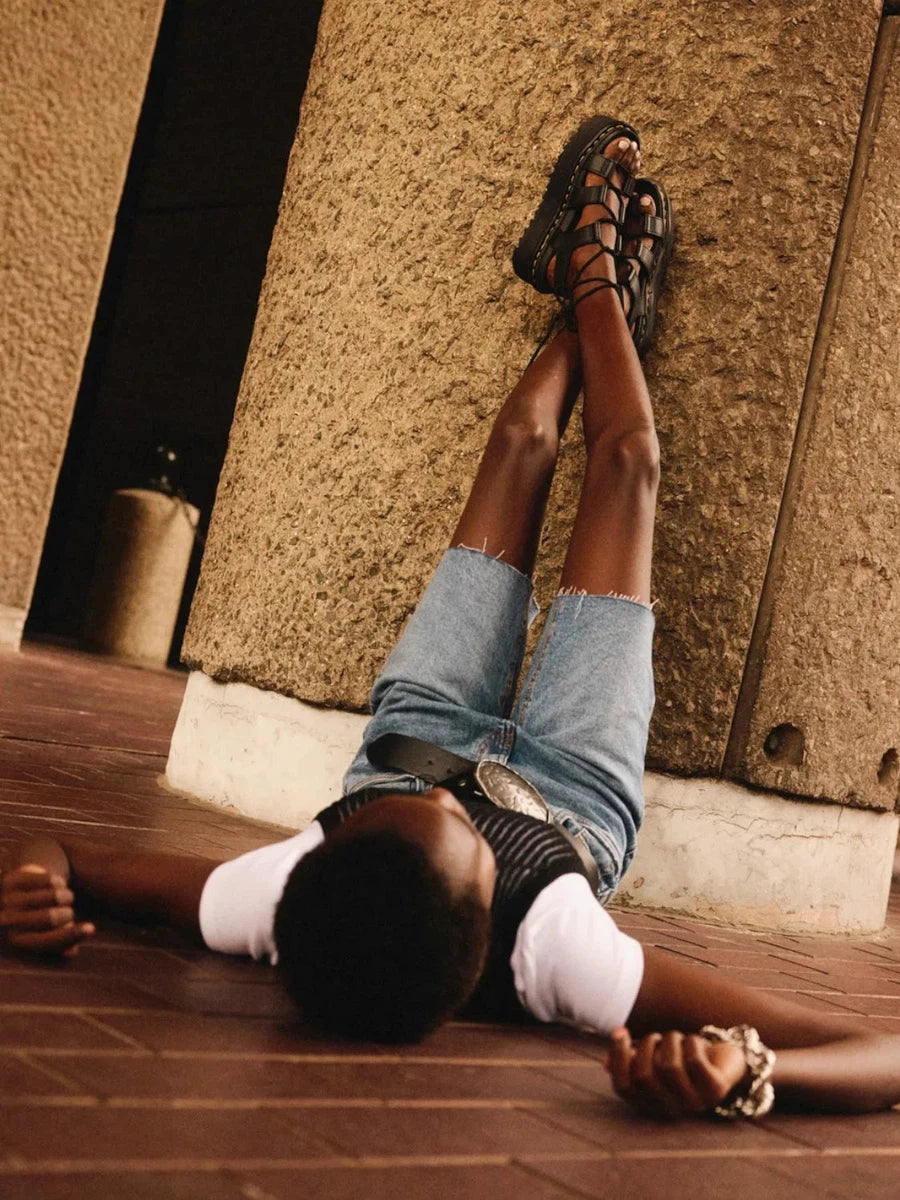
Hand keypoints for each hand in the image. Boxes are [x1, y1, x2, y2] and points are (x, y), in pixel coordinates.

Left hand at [0, 864, 94, 956]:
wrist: (16, 894)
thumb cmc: (37, 919)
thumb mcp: (46, 935)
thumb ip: (60, 944)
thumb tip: (71, 952)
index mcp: (14, 942)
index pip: (47, 941)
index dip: (71, 936)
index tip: (91, 929)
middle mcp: (6, 922)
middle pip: (52, 917)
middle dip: (67, 915)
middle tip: (68, 914)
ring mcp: (7, 900)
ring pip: (54, 896)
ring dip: (66, 896)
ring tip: (64, 898)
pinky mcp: (12, 880)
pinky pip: (49, 880)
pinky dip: (59, 882)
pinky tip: (55, 885)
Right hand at [605, 1026, 747, 1118]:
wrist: (728, 1063)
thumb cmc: (686, 1059)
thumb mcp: (657, 1057)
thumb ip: (632, 1059)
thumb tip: (605, 1061)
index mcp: (652, 1104)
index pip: (624, 1087)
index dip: (617, 1058)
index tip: (620, 1031)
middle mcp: (671, 1109)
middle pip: (643, 1076)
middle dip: (646, 1046)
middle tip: (656, 1037)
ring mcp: (695, 1103)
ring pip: (669, 1066)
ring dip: (670, 1041)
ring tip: (676, 1037)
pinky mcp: (715, 1090)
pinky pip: (694, 1060)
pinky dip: (690, 1043)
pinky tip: (694, 1042)